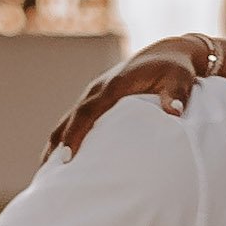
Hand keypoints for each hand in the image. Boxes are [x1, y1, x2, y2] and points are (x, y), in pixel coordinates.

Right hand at [44, 39, 204, 162]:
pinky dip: (65, 136)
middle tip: (48, 173)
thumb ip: (175, 95)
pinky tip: (60, 158)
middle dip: (58, 144)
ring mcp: (96, 93)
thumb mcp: (180, 79)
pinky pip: (77, 119)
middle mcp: (100, 88)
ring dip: (56, 142)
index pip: (88, 111)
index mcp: (115, 85)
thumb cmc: (176, 69)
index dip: (75, 133)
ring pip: (69, 119)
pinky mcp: (99, 99)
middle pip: (71, 118)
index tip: (67, 156)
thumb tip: (174, 112)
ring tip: (45, 173)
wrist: (170, 53)